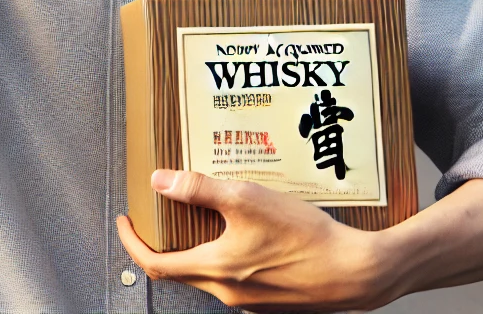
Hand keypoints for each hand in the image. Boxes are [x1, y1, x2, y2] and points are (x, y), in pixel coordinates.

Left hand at [115, 170, 387, 310]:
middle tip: (164, 211)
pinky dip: (230, 252)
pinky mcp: (272, 299)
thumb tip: (160, 181)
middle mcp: (228, 292)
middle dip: (167, 239)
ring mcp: (251, 300)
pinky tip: (249, 229)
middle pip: (181, 268)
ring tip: (208, 212)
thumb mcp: (248, 199)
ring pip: (211, 271)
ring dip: (200, 244)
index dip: (132, 242)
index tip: (125, 221)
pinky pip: (238, 275)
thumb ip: (200, 189)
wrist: (356, 273)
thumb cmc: (306, 238)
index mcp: (215, 270)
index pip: (155, 264)